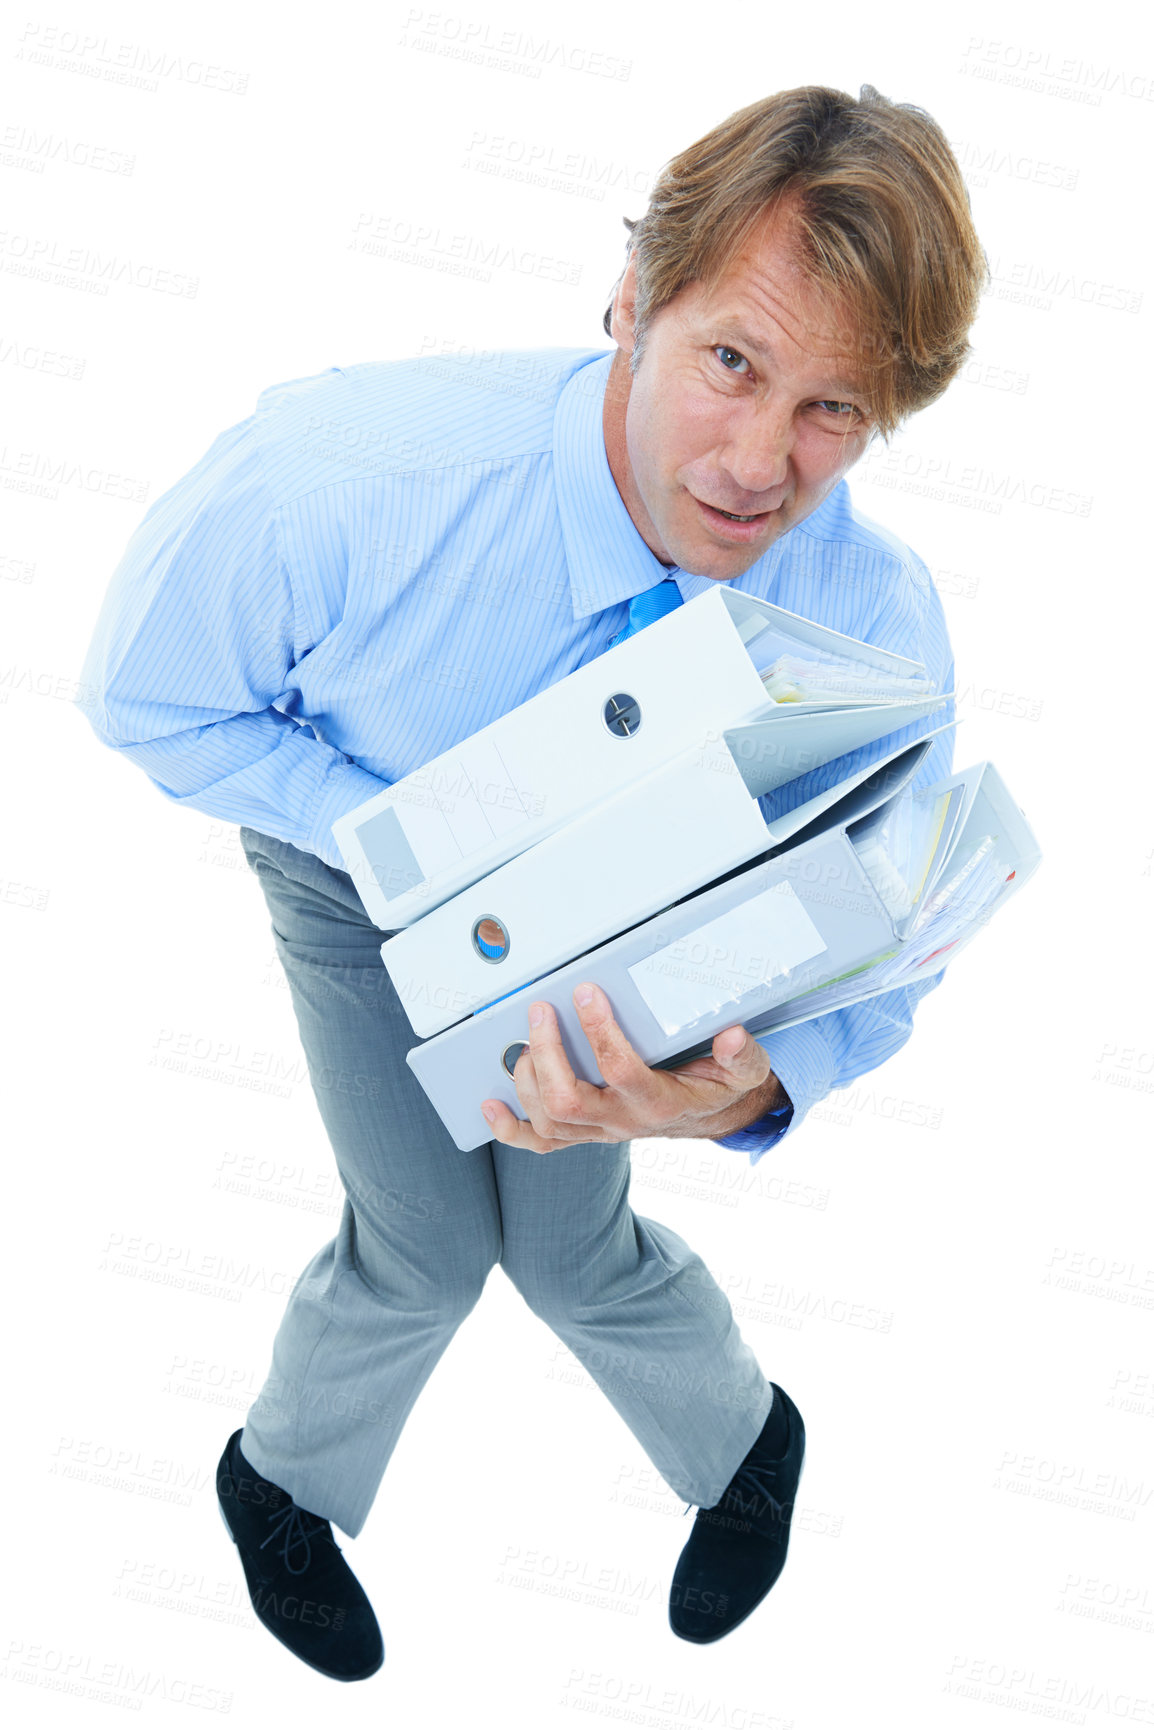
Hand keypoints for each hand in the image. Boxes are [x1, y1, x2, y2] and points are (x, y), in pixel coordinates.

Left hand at [480, 981, 787, 1152]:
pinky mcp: (584, 1133)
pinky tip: (490, 1105)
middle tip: (541, 1012)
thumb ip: (742, 1055)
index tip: (585, 993)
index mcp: (658, 1102)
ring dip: (527, 1081)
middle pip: (568, 1101)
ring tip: (524, 1040)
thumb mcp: (744, 1070)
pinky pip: (541, 1143)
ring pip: (549, 1121)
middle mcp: (622, 1122)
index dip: (599, 1032)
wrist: (710, 1116)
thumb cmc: (717, 1086)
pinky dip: (510, 1129)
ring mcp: (599, 1131)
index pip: (621, 1070)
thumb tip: (732, 1035)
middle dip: (547, 1054)